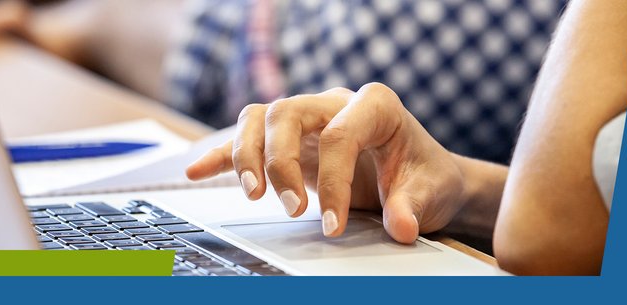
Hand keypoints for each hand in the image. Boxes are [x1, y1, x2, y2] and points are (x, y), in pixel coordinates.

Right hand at [186, 83, 468, 243]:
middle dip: (280, 162)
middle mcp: (335, 103)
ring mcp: (308, 119)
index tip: (333, 226)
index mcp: (375, 104)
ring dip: (247, 156)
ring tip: (253, 194)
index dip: (334, 182)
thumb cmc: (424, 176)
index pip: (341, 134)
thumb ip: (412, 206)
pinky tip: (197, 171)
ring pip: (260, 118)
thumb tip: (400, 226)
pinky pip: (246, 137)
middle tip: (291, 208)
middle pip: (286, 113)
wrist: (421, 176)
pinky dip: (221, 154)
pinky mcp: (289, 141)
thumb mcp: (429, 192)